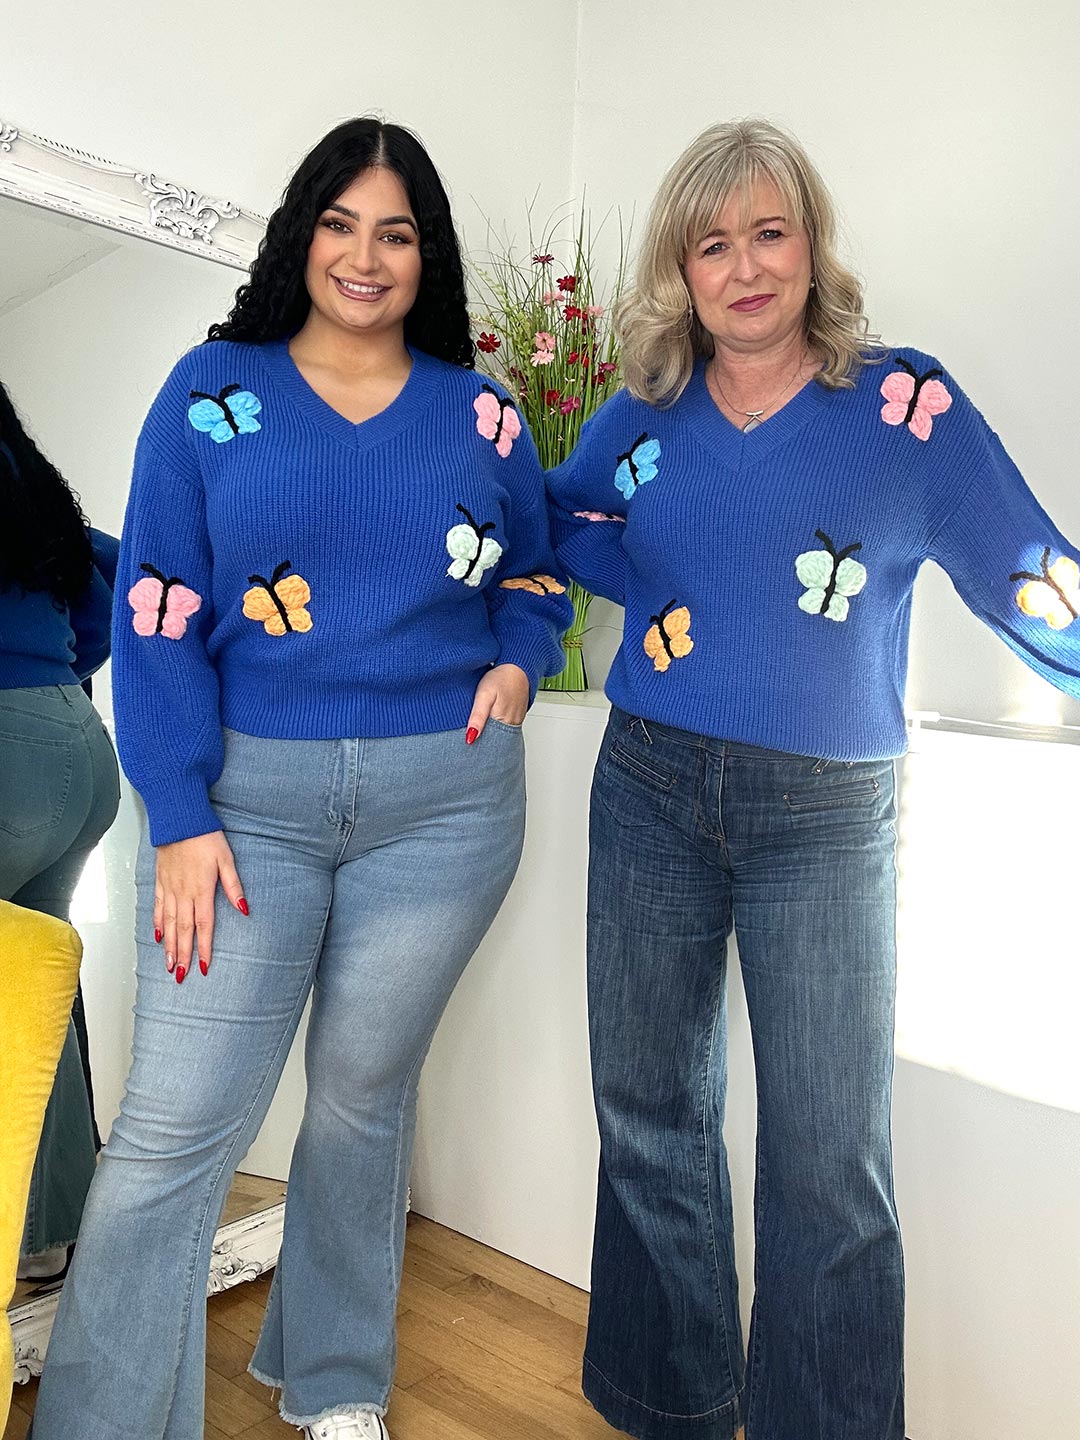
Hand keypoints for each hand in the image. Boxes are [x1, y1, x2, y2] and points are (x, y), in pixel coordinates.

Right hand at [154, 831, 245, 983]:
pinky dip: (158, 924)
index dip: (204, 947)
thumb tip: (244, 909)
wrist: (179, 820)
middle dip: (183, 955)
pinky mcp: (160, 881)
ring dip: (169, 946)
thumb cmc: (205, 836)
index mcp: (202, 890)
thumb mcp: (227, 860)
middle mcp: (183, 893)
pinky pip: (158, 907)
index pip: (204, 925)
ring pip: (168, 923)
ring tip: (169, 965)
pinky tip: (158, 937)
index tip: (204, 966)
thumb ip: (234, 887)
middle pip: (183, 930)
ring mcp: (170, 889)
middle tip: (181, 976)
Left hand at [465, 664, 529, 743]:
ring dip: (488, 734)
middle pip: (492, 741)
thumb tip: (470, 737)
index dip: (474, 743)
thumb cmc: (501, 679)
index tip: (464, 742)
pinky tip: (489, 721)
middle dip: (480, 741)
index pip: (485, 742)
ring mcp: (514, 722)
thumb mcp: (484, 695)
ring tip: (477, 728)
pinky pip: (503, 728)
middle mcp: (510, 725)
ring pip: (498, 735)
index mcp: (501, 721)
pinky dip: (495, 727)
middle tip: (469, 735)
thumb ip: (478, 716)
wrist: (518, 668)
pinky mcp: (515, 718)